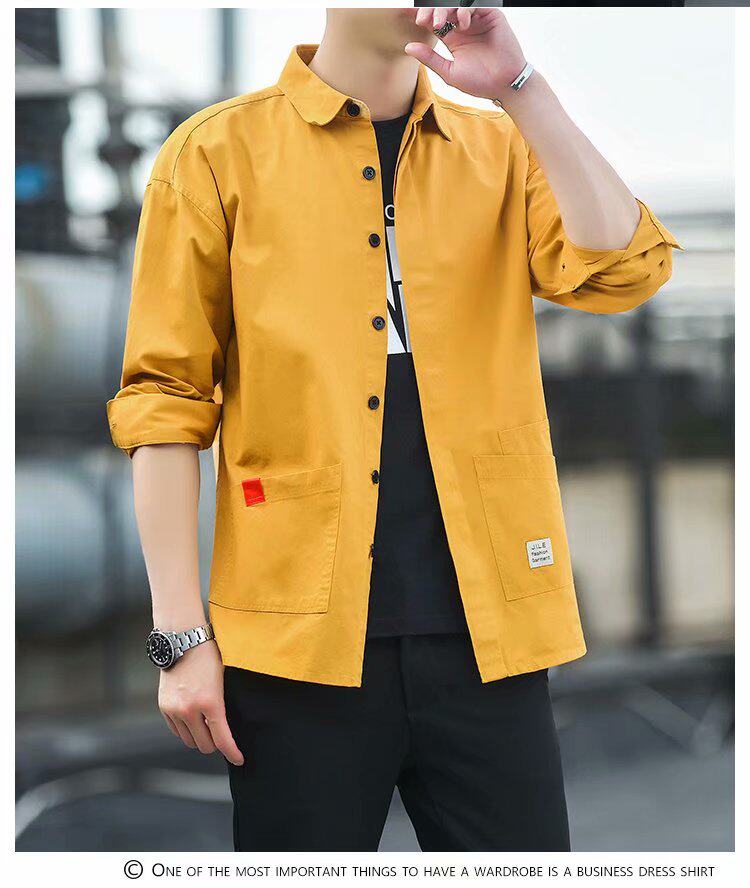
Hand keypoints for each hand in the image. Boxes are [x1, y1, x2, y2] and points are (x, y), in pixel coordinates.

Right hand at [158, 639, 243, 766]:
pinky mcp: (164, 707)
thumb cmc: (209, 655)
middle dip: (216, 745)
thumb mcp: (223, 679)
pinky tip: (194, 721)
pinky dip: (186, 730)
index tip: (239, 759)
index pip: (223, 739)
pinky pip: (176, 730)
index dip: (232, 753)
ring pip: (189, 741)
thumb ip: (223, 704)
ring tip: (208, 728)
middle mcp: (190, 709)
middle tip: (222, 738)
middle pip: (205, 745)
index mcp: (211, 702)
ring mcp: (175, 709)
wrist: (183, 639)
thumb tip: (228, 727)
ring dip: (200, 739)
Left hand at [404, 7, 526, 101]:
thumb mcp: (449, 72)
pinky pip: (475, 4)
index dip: (424, 16)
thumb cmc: (479, 82)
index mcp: (452, 37)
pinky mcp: (491, 15)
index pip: (434, 20)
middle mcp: (463, 25)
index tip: (416, 21)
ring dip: (445, 9)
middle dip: (431, 10)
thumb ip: (430, 58)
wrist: (504, 85)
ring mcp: (477, 19)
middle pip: (443, 8)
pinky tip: (463, 25)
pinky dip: (465, 10)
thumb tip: (408, 47)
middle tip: (424, 20)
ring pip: (457, 3)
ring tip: (440, 23)